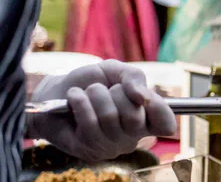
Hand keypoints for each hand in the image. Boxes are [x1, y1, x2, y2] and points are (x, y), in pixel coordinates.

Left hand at [28, 60, 176, 162]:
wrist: (55, 92)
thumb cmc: (89, 82)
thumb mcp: (114, 71)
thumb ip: (133, 77)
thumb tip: (143, 97)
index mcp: (144, 117)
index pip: (165, 122)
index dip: (160, 110)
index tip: (145, 98)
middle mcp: (131, 137)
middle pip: (134, 116)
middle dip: (115, 93)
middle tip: (103, 89)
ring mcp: (110, 146)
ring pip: (110, 118)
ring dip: (94, 95)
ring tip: (86, 93)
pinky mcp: (88, 149)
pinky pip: (89, 123)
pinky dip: (79, 101)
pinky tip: (74, 98)